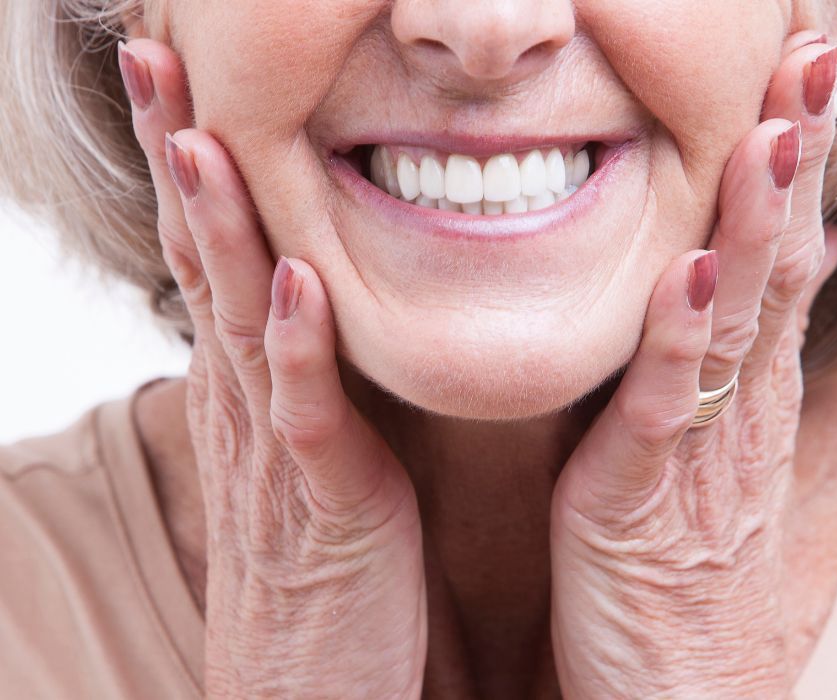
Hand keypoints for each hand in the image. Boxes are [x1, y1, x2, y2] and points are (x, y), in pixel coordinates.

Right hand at [119, 39, 425, 697]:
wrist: (306, 687)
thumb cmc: (319, 564)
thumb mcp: (304, 450)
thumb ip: (303, 377)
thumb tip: (305, 301)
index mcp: (250, 387)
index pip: (211, 255)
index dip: (193, 166)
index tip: (183, 79)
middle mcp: (246, 405)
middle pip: (202, 263)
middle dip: (180, 159)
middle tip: (157, 60)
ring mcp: (276, 453)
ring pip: (238, 322)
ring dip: (218, 229)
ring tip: (202, 137)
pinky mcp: (323, 506)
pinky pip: (305, 416)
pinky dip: (296, 348)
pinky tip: (292, 281)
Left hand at [550, 34, 836, 698]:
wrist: (680, 690)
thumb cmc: (686, 562)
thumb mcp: (720, 446)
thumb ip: (741, 354)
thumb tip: (789, 262)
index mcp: (743, 389)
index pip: (777, 251)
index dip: (791, 159)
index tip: (802, 68)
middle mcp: (735, 406)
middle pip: (772, 263)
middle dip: (790, 157)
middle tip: (814, 52)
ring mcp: (698, 451)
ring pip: (735, 320)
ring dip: (756, 224)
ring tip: (775, 131)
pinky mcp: (643, 500)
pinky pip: (664, 409)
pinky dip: (680, 338)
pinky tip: (694, 271)